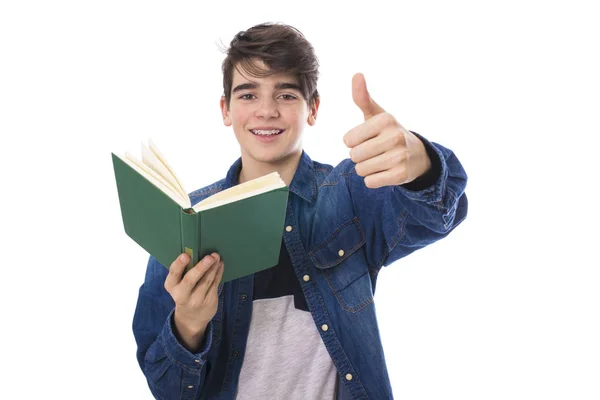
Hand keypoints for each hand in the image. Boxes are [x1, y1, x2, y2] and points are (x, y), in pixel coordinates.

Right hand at [164, 252, 223, 351]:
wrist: (191, 318)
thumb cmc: (185, 293)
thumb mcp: (179, 285)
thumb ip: (184, 271)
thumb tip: (195, 250)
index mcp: (172, 286)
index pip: (173, 274)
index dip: (179, 264)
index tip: (186, 255)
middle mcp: (182, 295)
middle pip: (191, 280)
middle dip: (201, 267)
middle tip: (210, 257)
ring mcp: (196, 300)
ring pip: (206, 281)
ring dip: (213, 268)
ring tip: (217, 257)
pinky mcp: (209, 301)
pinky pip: (215, 284)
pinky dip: (218, 272)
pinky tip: (220, 264)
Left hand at [343, 73, 431, 188]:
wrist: (417, 155)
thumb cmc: (388, 132)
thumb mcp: (377, 114)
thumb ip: (363, 97)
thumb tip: (357, 74)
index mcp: (386, 119)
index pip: (348, 139)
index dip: (353, 142)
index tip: (367, 139)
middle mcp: (395, 136)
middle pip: (354, 156)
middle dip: (359, 157)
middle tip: (374, 152)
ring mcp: (400, 156)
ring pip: (361, 170)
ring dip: (366, 168)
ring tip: (379, 161)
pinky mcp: (401, 175)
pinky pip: (370, 182)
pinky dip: (373, 179)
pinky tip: (384, 171)